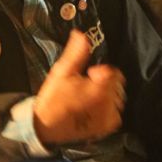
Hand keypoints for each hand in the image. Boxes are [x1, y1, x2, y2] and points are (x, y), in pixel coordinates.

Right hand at [33, 30, 124, 145]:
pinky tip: (91, 108)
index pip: (114, 73)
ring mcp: (109, 117)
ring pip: (117, 97)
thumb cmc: (53, 98)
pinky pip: (115, 112)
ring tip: (88, 98)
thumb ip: (75, 54)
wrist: (45, 126)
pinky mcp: (107, 127)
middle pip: (117, 84)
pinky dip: (106, 108)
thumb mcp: (61, 72)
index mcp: (99, 89)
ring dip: (106, 94)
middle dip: (104, 82)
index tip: (89, 74)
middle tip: (85, 86)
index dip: (100, 71)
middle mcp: (108, 104)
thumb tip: (81, 34)